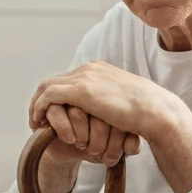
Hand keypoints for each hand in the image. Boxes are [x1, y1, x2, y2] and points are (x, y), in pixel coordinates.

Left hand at [30, 61, 191, 192]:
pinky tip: (39, 123)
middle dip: (42, 100)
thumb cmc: (147, 112)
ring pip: (47, 86)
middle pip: (54, 80)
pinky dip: (40, 109)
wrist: (155, 110)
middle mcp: (90, 69)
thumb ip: (111, 102)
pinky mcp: (81, 90)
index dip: (56, 96)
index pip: (69, 78)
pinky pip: (50, 96)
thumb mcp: (125, 102)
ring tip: (35, 123)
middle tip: (37, 119)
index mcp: (100, 70)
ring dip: (37, 105)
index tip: (53, 114)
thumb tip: (110, 114)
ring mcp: (85, 77)